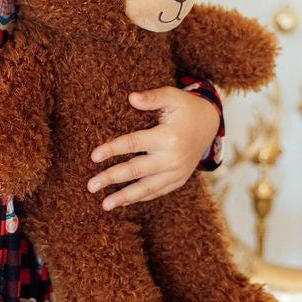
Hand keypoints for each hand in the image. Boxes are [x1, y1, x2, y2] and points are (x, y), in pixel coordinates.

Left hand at [86, 87, 221, 210]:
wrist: (210, 124)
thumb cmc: (186, 108)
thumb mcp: (172, 96)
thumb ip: (152, 97)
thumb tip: (131, 97)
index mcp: (168, 137)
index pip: (134, 144)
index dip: (112, 150)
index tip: (93, 157)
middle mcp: (172, 158)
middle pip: (136, 171)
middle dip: (111, 178)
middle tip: (90, 186)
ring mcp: (177, 172)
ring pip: (146, 188)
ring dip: (124, 197)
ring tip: (105, 205)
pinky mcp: (179, 180)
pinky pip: (157, 192)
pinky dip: (140, 198)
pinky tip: (123, 202)